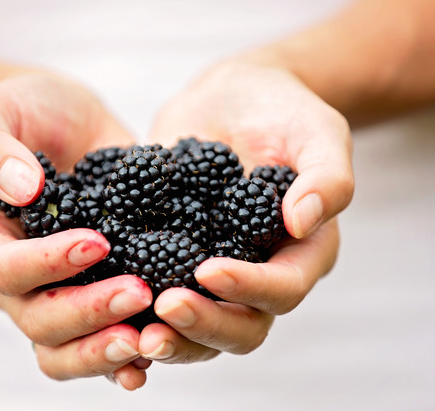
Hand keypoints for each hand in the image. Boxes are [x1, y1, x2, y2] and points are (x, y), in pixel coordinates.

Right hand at [0, 73, 153, 389]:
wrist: (60, 122)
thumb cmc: (20, 111)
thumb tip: (21, 189)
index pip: (3, 268)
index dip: (46, 264)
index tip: (97, 241)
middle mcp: (7, 278)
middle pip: (37, 320)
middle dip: (87, 313)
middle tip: (139, 292)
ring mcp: (49, 292)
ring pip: (62, 350)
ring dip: (104, 352)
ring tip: (148, 341)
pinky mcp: (88, 292)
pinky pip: (96, 343)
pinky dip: (122, 358)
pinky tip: (155, 352)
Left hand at [141, 60, 353, 362]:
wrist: (233, 97)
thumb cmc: (284, 110)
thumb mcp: (317, 131)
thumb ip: (327, 177)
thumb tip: (303, 222)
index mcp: (303, 252)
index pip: (283, 288)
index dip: (250, 289)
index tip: (208, 270)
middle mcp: (262, 275)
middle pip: (243, 328)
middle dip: (205, 325)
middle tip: (164, 309)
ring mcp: (217, 273)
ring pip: (201, 331)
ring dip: (173, 337)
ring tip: (136, 331)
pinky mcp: (176, 261)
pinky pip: (161, 300)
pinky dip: (139, 314)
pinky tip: (108, 305)